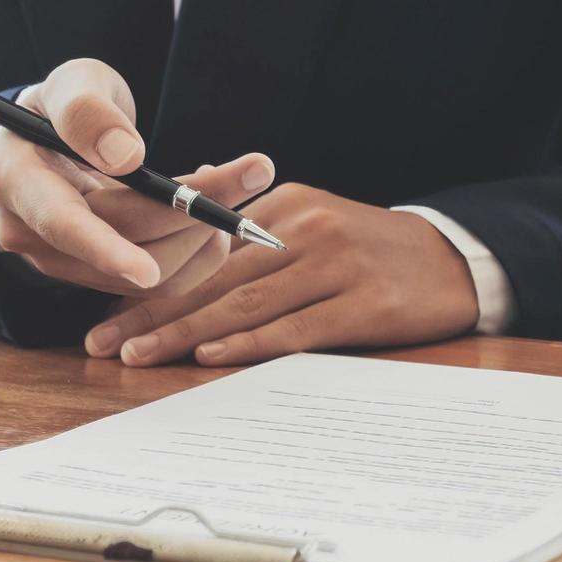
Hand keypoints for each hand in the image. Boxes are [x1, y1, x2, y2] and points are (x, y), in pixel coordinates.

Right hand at [0, 58, 274, 296]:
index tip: (145, 271)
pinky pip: (165, 281)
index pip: (62, 226)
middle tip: (255, 170)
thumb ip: (87, 110)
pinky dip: (201, 246)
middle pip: (127, 243)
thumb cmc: (62, 108)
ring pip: (155, 272)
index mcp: (18, 183)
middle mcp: (35, 236)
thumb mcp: (71, 84)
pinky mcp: (103, 278)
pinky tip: (206, 209)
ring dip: (206, 232)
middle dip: (196, 212)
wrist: (50, 143)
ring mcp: (69, 264)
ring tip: (232, 183)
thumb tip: (126, 155)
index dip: (105, 250)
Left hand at [82, 184, 480, 365]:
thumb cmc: (371, 251)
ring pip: (246, 303)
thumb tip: (189, 263)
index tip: (110, 311)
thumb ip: (256, 238)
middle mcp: (305, 229)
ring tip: (141, 356)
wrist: (455, 259)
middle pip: (216, 277)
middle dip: (154, 312)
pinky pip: (296, 326)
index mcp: (284, 206)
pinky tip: (212, 356)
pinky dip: (250, 343)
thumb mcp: (313, 223)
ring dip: (186, 332)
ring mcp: (336, 265)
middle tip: (106, 342)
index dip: (155, 282)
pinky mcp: (365, 303)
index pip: (205, 248)